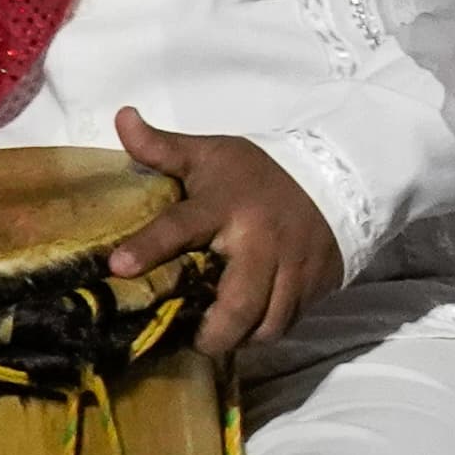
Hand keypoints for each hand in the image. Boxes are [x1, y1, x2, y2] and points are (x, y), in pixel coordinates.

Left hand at [108, 107, 344, 358]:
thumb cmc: (257, 172)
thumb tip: (121, 116)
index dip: (149, 247)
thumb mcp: (211, 154)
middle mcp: (261, 241)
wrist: (336, 173)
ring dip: (240, 337)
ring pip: (267, 322)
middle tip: (194, 339)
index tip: (117, 266)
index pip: (181, 226)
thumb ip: (162, 147)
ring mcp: (293, 266)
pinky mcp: (315, 284)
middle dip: (213, 332)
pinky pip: (288, 322)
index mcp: (225, 205)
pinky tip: (249, 329)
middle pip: (238, 302)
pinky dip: (265, 331)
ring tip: (219, 337)